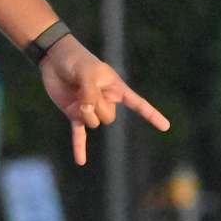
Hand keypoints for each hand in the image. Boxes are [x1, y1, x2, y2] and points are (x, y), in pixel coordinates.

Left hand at [39, 36, 169, 164]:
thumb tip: (87, 111)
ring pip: (94, 124)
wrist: (55, 58)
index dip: (152, 115)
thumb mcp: (88, 72)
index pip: (138, 103)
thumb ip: (90, 93)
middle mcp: (105, 100)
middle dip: (97, 107)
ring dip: (84, 113)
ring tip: (76, 96)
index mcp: (115, 88)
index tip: (166, 126)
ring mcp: (90, 108)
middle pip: (109, 117)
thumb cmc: (76, 60)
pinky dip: (79, 148)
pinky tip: (81, 162)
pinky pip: (79, 134)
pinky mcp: (74, 114)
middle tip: (85, 90)